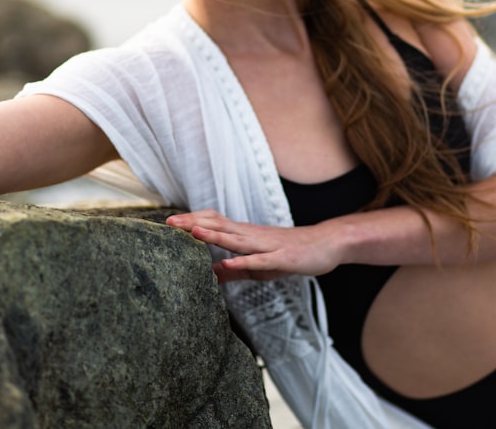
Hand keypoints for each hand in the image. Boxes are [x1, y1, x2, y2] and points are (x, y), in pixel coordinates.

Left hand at [166, 210, 342, 282]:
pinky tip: (229, 264)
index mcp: (246, 236)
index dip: (193, 221)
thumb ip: (235, 271)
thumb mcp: (259, 265)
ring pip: (236, 239)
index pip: (214, 223)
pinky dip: (243, 262)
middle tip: (169, 222)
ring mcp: (266, 246)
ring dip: (214, 236)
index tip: (169, 223)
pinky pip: (259, 260)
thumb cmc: (291, 254)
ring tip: (192, 232)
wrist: (326, 245)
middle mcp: (252, 236)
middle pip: (219, 226)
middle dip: (193, 224)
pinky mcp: (281, 258)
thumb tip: (210, 274)